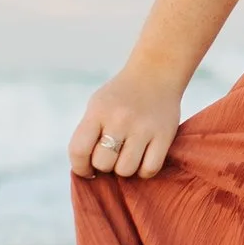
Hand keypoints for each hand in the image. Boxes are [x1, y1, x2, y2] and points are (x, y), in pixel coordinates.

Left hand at [69, 63, 185, 179]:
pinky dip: (144, 170)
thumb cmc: (122, 95)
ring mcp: (143, 128)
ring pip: (126, 170)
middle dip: (105, 165)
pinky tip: (143, 158)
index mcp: (99, 111)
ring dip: (124, 168)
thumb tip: (85, 168)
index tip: (87, 169)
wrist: (156, 73)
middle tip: (112, 156)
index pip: (79, 150)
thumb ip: (88, 133)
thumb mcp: (97, 105)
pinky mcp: (164, 136)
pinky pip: (149, 169)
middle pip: (103, 163)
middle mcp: (120, 119)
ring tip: (128, 156)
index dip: (80, 167)